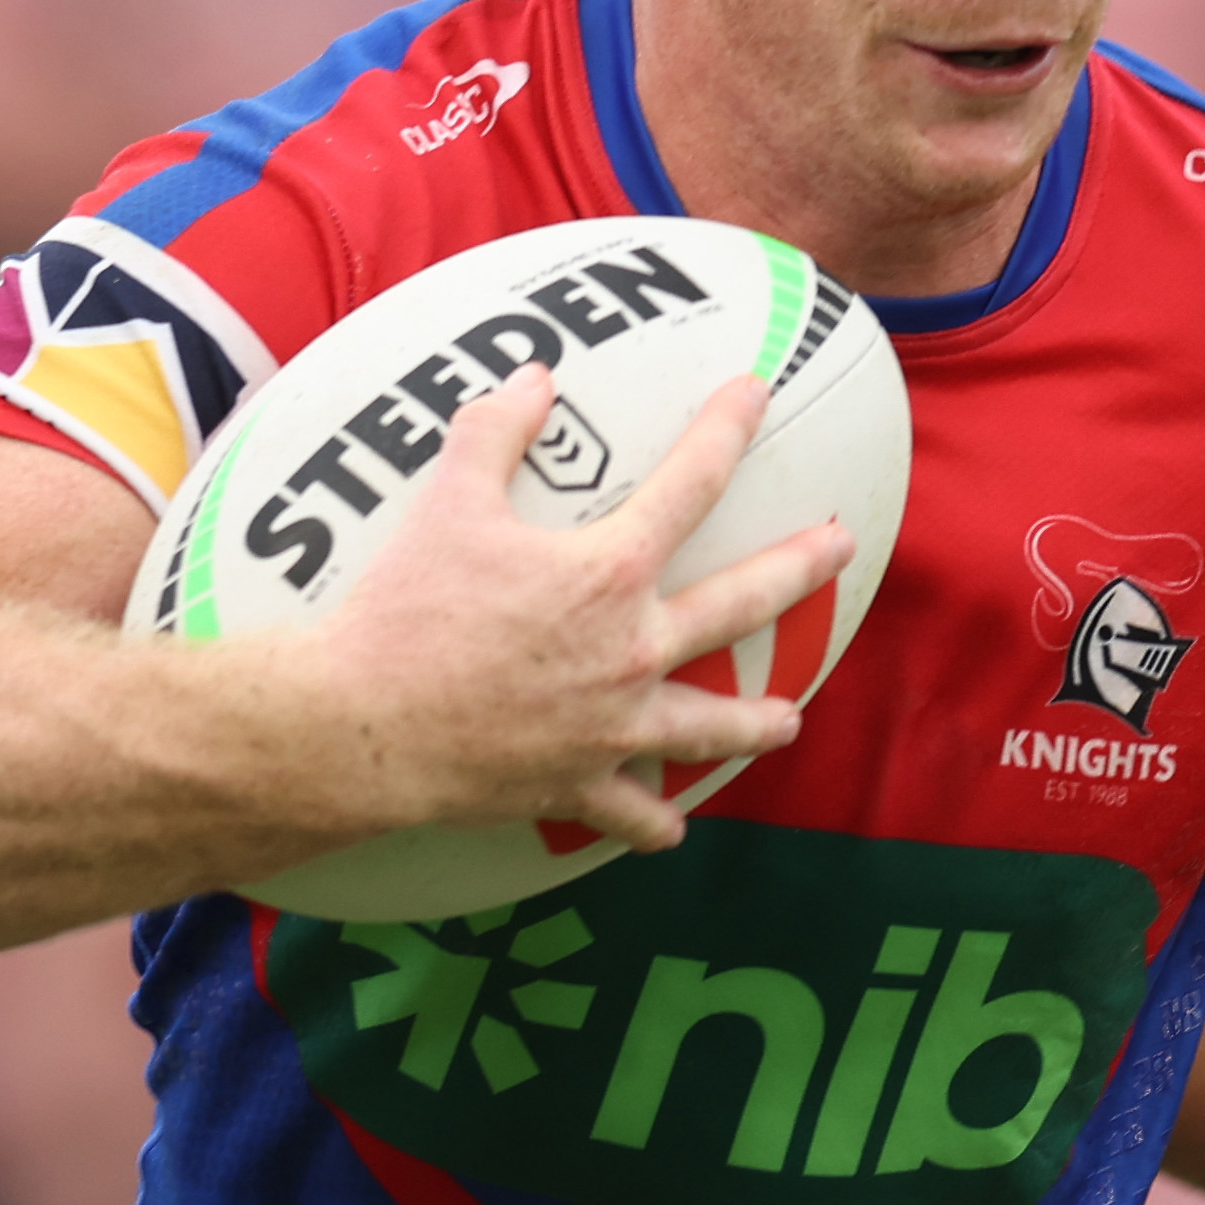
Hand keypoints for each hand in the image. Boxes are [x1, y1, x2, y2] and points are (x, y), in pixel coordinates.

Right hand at [216, 370, 855, 852]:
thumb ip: (496, 431)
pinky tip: (670, 827)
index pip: (690, 483)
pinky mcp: (580, 786)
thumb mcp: (447, 502)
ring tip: (786, 720)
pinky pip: (632, 812)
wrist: (365, 726)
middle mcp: (634, 651)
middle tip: (840, 549)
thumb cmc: (405, 611)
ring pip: (711, 727)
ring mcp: (615, 726)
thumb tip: (534, 377)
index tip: (757, 393)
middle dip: (799, 569)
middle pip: (742, 603)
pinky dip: (653, 822)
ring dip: (754, 723)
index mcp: (610, 573)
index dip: (727, 428)